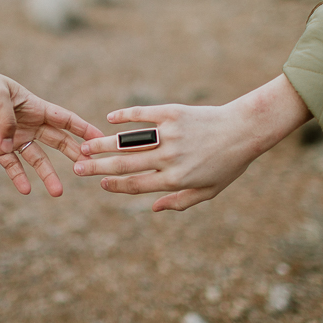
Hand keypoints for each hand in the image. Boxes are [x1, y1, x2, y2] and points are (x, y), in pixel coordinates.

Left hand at [0, 53, 103, 195]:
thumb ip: (7, 119)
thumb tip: (11, 146)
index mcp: (33, 106)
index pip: (64, 119)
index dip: (83, 129)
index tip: (101, 139)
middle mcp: (28, 122)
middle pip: (57, 141)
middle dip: (74, 154)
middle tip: (89, 169)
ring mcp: (13, 135)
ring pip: (37, 158)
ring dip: (47, 174)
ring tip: (58, 192)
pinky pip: (11, 165)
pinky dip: (18, 177)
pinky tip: (26, 190)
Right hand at [72, 74, 311, 210]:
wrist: (244, 129)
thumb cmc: (228, 163)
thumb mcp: (209, 191)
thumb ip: (180, 201)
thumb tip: (153, 209)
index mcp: (176, 178)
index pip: (137, 185)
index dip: (116, 186)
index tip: (100, 184)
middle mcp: (170, 157)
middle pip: (126, 165)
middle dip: (98, 167)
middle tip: (78, 167)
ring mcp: (170, 134)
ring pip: (129, 141)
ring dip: (105, 144)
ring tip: (87, 146)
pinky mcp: (173, 113)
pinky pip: (144, 114)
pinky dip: (125, 116)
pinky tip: (110, 119)